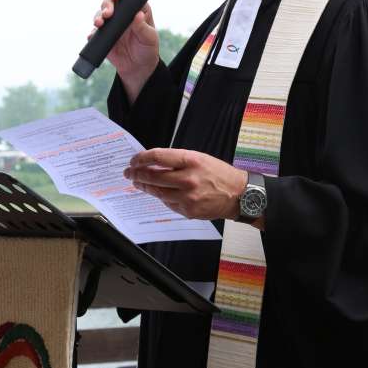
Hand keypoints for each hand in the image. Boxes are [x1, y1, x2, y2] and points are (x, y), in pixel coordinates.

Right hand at [92, 0, 160, 102]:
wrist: (137, 67)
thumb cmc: (147, 50)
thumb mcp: (149, 39)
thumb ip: (143, 28)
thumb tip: (138, 15)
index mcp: (137, 9)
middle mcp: (123, 13)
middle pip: (111, 0)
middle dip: (106, 3)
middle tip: (107, 13)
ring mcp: (112, 23)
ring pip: (100, 13)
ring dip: (98, 16)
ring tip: (99, 23)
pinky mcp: (103, 35)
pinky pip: (95, 31)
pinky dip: (92, 32)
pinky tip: (92, 35)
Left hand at [125, 147, 247, 221]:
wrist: (238, 194)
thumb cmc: (219, 174)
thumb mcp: (200, 158)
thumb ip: (177, 160)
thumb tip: (153, 162)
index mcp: (191, 160)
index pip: (157, 157)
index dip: (141, 158)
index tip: (134, 160)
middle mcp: (188, 179)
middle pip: (152, 176)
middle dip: (137, 174)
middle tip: (129, 173)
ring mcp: (187, 197)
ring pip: (157, 192)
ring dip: (145, 187)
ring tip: (139, 183)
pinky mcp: (188, 210)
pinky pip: (168, 203)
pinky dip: (161, 197)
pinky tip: (159, 193)